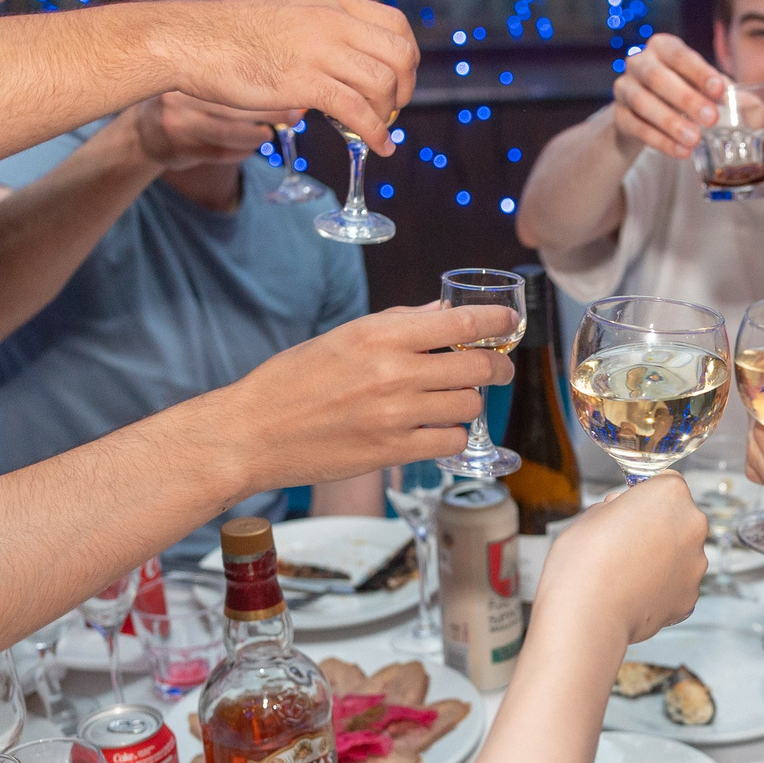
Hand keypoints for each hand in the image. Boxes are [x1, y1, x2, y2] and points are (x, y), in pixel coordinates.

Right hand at [127, 92, 301, 172]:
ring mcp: (178, 125)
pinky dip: (243, 150)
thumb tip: (286, 81)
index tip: (296, 90)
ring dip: (258, 135)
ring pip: (229, 132)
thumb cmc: (184, 101)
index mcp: (186, 72)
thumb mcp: (200, 81)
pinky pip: (221, 152)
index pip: (235, 77)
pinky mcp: (181, 150)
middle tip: (294, 116)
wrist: (142, 131)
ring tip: (270, 133)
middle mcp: (180, 97)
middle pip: (235, 105)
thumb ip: (235, 80)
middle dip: (272, 112)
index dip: (269, 86)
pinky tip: (251, 146)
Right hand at [180, 0, 418, 156]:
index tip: (396, 81)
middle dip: (405, 88)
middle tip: (391, 109)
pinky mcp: (302, 82)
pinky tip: (378, 147)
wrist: (191, 40)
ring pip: (382, 84)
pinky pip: (356, 111)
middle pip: (400, 54)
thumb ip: (322, 28)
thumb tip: (349, 53)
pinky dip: (374, 134)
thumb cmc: (233, 35)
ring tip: (375, 128)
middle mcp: (331, 20)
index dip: (406, 59)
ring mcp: (318, 50)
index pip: (396, 24)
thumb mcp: (289, 14)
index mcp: (330, 3)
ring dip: (387, 113)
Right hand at [226, 305, 515, 491]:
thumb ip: (399, 324)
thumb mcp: (344, 337)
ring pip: (468, 405)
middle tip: (495, 369)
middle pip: (476, 367)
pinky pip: (450, 442)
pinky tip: (437, 430)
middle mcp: (393, 371)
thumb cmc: (293, 381)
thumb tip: (444, 311)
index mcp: (379, 334)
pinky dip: (452, 436)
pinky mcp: (392, 451)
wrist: (253, 432)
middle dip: (495, 368)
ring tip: (452, 401)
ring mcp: (395, 414)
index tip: (510, 324)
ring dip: (468, 403)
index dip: (496, 323)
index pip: (460, 322)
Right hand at [540, 475, 707, 643]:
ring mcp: (696, 563)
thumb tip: (621, 511)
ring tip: (626, 573)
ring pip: (681, 553)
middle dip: (658, 527)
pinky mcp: (691, 597)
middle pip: (679, 518)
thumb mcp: (591, 515)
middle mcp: (693, 525)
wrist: (587, 615)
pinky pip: (677, 584)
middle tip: (624, 544)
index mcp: (670, 494)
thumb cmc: (582, 562)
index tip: (629, 510)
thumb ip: (616, 508)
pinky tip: (634, 593)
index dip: (644, 497)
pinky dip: (661, 588)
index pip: (666, 483)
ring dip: (662, 558)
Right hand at [610, 33, 726, 161]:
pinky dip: (659, 141)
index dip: (700, 72)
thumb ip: (736, 100)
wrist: (644, 113)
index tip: (720, 91)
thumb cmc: (684, 92)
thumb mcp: (708, 90)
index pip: (680, 55)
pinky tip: (680, 152)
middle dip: (686, 98)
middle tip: (711, 119)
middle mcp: (639, 62)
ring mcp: (624, 88)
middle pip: (657, 77)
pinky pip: (635, 127)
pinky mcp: (618, 116)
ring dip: (670, 122)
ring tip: (695, 140)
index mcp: (663, 47)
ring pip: (642, 102)